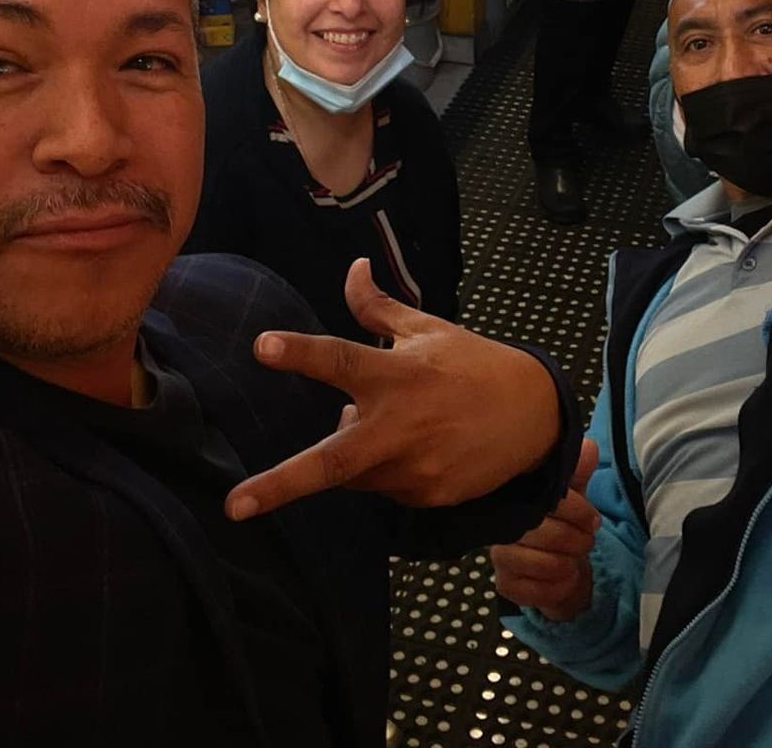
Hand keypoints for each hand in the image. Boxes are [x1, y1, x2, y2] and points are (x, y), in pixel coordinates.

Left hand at [226, 258, 561, 520]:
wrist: (537, 416)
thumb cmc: (474, 365)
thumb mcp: (428, 330)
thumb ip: (377, 309)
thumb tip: (352, 265)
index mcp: (397, 375)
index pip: (340, 360)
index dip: (299, 352)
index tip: (261, 346)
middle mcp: (401, 426)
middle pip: (332, 461)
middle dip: (280, 484)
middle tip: (234, 505)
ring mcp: (415, 467)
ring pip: (353, 472)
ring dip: (354, 452)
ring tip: (396, 424)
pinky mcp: (427, 496)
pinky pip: (384, 487)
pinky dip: (386, 468)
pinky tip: (421, 447)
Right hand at [491, 440, 598, 620]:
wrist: (558, 566)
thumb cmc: (562, 524)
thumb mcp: (574, 495)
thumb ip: (578, 473)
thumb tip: (588, 448)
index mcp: (517, 496)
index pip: (547, 499)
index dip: (578, 510)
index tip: (592, 520)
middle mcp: (501, 524)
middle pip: (545, 533)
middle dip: (577, 540)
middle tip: (585, 542)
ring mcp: (499, 556)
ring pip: (541, 563)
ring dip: (568, 564)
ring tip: (573, 560)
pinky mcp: (505, 585)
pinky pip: (536, 590)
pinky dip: (557, 587)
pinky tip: (560, 579)